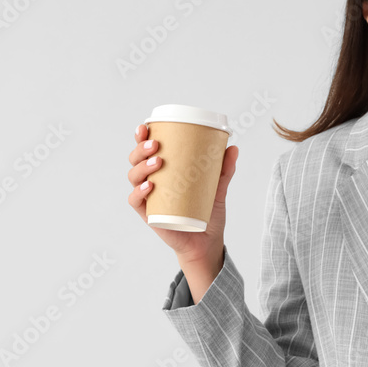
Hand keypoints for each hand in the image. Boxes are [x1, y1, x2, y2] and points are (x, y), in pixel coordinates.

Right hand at [127, 123, 237, 264]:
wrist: (206, 240)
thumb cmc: (207, 211)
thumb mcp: (217, 187)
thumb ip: (224, 168)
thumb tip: (233, 147)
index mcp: (164, 171)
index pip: (147, 150)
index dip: (141, 137)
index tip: (146, 126)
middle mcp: (152, 181)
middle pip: (136, 160)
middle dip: (141, 149)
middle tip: (156, 144)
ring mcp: (148, 198)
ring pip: (134, 177)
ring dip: (142, 167)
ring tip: (158, 162)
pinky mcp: (149, 214)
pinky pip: (136, 201)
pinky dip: (139, 193)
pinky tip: (150, 187)